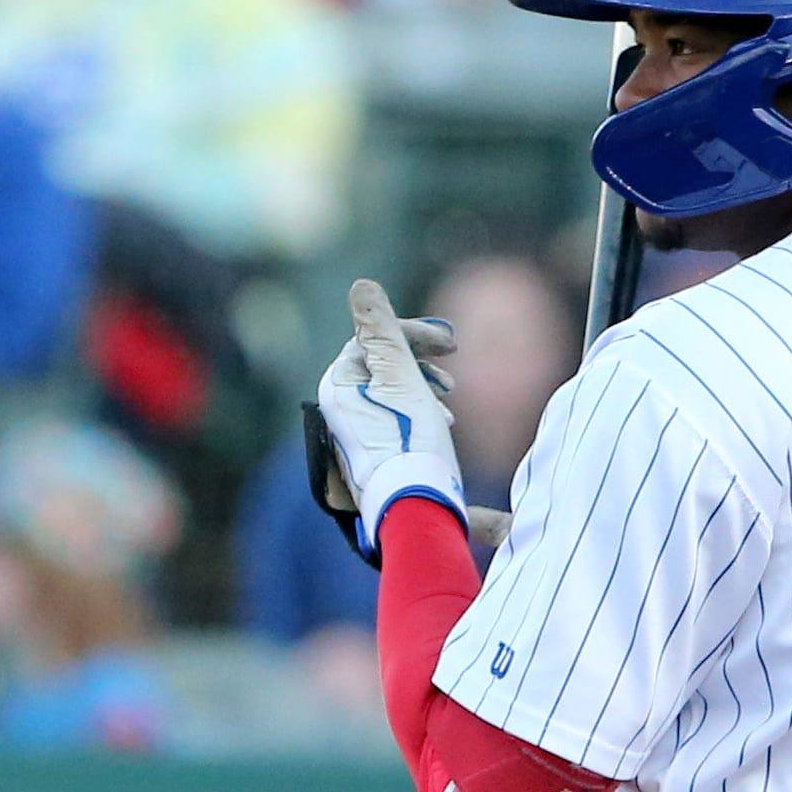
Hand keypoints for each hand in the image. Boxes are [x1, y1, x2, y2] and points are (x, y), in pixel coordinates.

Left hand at [312, 279, 465, 562]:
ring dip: (423, 385)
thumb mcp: (401, 376)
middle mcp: (338, 408)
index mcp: (340, 385)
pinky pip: (392, 418)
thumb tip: (361, 285)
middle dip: (420, 359)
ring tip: (449, 402)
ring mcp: (352, 434)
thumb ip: (381, 330)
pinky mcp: (370, 455)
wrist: (414, 506)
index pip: (374, 339)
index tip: (452, 344)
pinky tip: (441, 425)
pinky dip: (418, 410)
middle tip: (453, 362)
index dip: (415, 332)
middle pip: (381, 364)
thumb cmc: (411, 440)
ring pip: (390, 391)